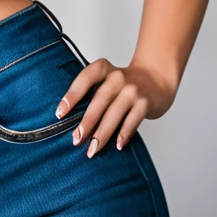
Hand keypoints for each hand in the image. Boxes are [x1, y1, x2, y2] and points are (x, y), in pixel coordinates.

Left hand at [54, 58, 177, 156]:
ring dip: (102, 133)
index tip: (60, 114)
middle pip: (99, 100)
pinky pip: (133, 121)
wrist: (156, 78)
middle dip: (86, 122)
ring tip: (92, 149)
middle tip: (76, 139)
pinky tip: (117, 145)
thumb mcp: (107, 79)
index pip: (84, 79)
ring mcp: (133, 90)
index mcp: (103, 68)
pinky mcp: (145, 103)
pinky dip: (124, 134)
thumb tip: (72, 121)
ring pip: (114, 113)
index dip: (71, 95)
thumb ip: (93, 93)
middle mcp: (117, 77)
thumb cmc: (124, 83)